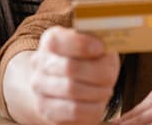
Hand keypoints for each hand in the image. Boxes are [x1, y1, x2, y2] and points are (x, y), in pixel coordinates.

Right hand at [5, 26, 119, 123]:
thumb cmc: (86, 61)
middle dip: (97, 73)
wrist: (63, 85)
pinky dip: (93, 108)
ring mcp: (40, 88)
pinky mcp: (47, 110)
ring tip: (105, 89)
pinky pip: (75, 112)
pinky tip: (98, 102)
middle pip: (70, 68)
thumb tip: (104, 46)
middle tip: (110, 76)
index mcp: (52, 40)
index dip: (82, 44)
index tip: (101, 48)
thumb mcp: (93, 44)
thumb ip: (98, 40)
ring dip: (97, 92)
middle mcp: (40, 63)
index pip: (59, 41)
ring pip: (73, 91)